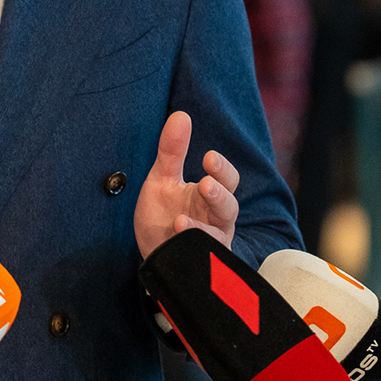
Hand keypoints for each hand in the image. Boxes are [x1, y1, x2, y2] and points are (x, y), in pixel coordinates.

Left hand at [133, 111, 239, 257]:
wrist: (151, 254)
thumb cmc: (162, 215)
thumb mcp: (162, 180)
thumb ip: (172, 151)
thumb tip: (181, 115)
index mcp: (210, 196)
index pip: (227, 180)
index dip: (221, 169)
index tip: (207, 158)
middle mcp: (216, 220)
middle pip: (229, 207)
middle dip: (219, 195)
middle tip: (205, 184)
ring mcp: (209, 245)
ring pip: (219, 237)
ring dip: (202, 228)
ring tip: (180, 220)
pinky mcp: (200, 265)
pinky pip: (204, 260)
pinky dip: (191, 249)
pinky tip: (175, 238)